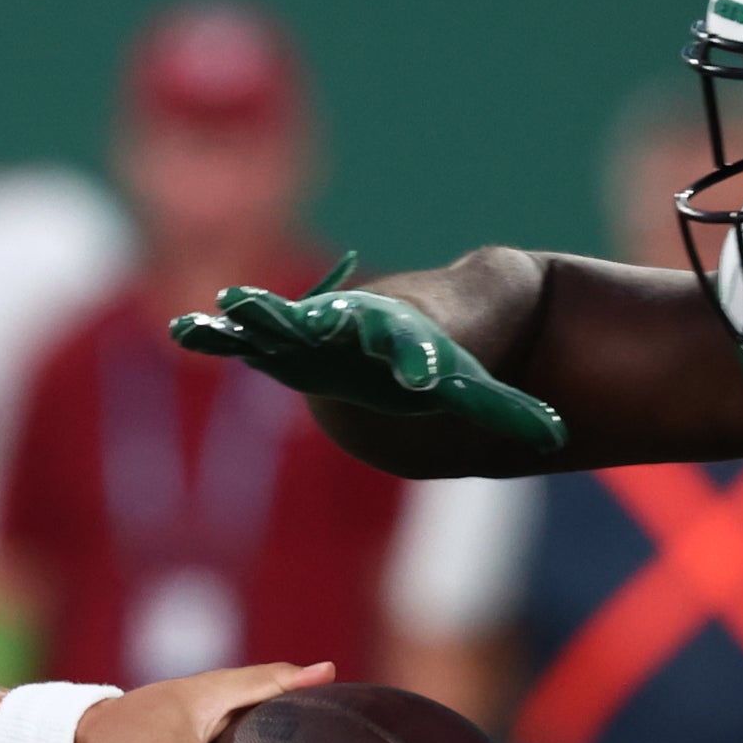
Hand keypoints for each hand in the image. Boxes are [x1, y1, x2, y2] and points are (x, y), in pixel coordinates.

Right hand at [172, 259, 566, 455]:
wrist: (396, 323)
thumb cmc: (437, 359)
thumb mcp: (472, 385)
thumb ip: (508, 411)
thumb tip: (557, 437)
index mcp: (407, 340)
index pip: (416, 352)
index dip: (419, 364)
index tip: (421, 378)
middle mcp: (357, 329)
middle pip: (344, 325)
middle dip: (327, 324)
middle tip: (319, 319)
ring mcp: (314, 330)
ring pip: (283, 322)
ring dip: (258, 315)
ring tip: (229, 305)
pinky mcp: (280, 340)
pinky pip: (242, 338)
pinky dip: (215, 334)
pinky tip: (184, 329)